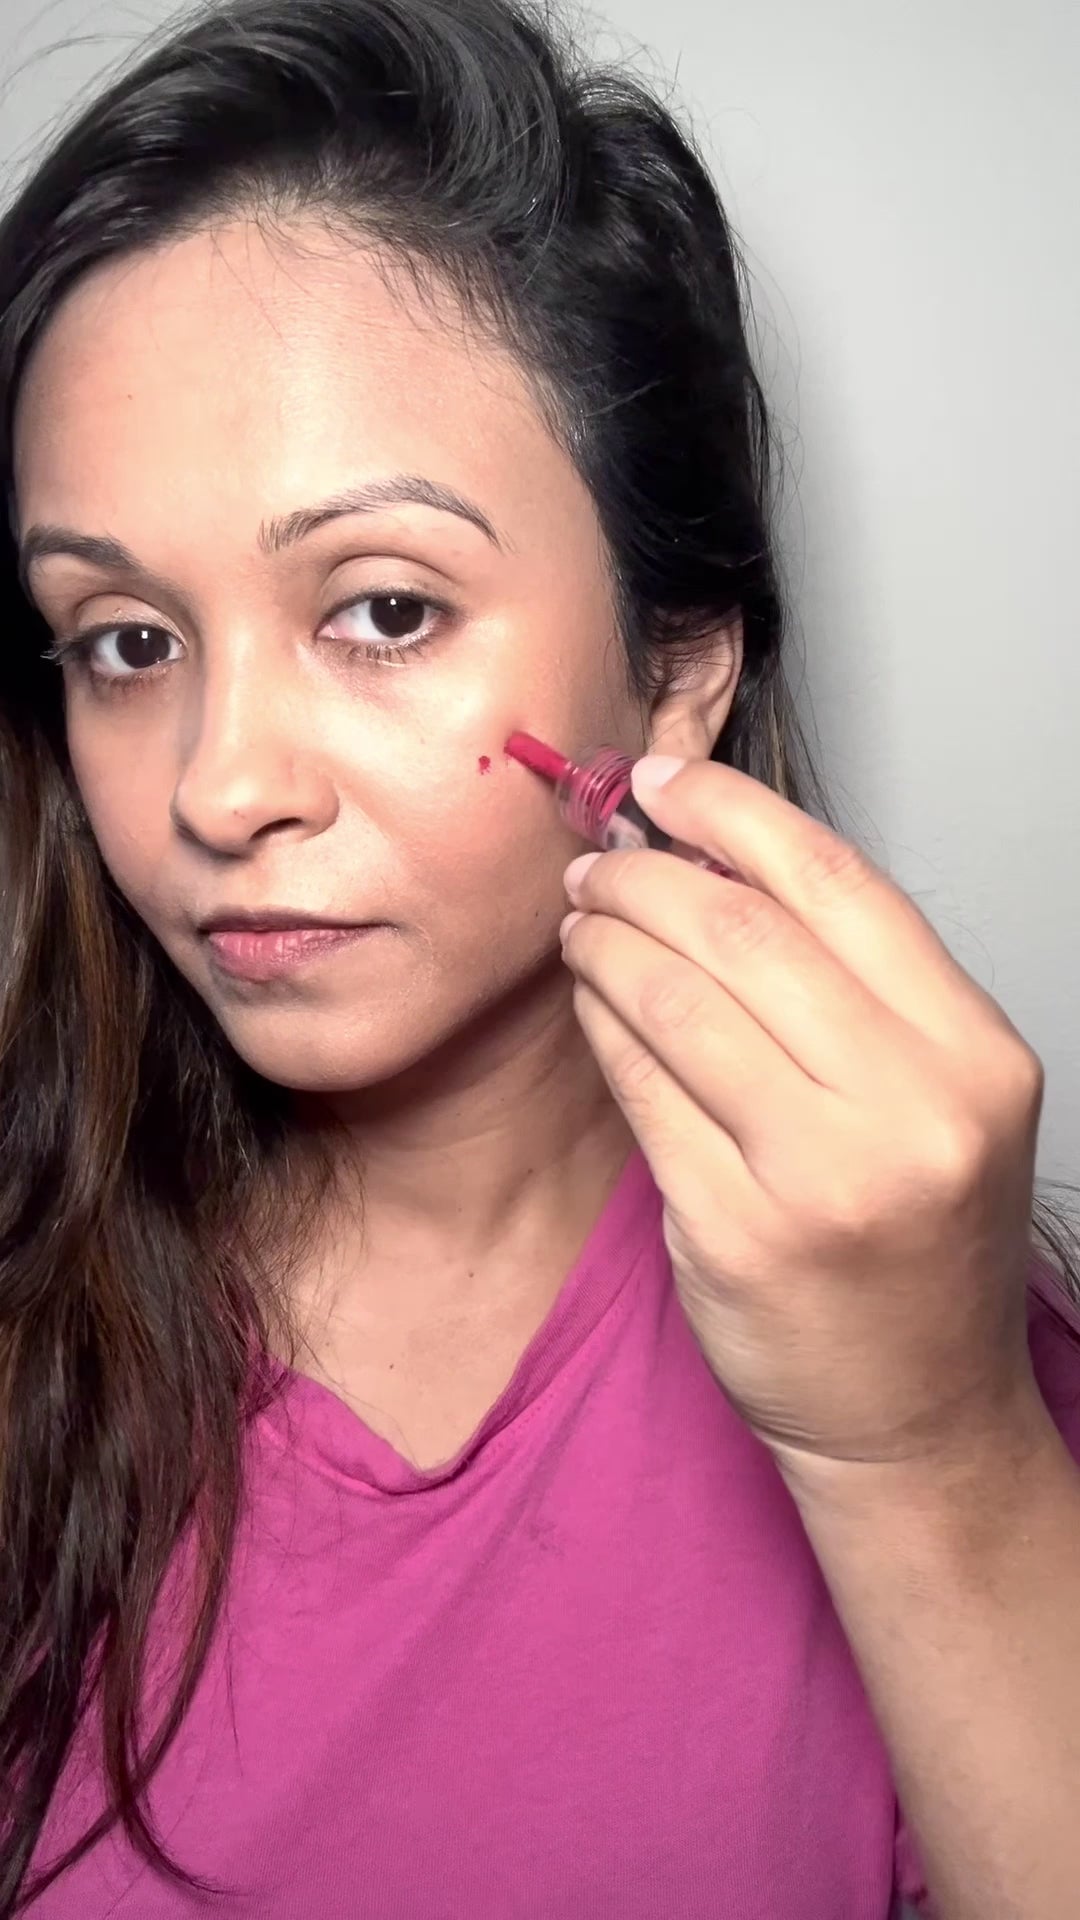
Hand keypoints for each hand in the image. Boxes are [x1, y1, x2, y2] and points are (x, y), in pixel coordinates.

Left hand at [561, 756, 1045, 1483]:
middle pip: (743, 932)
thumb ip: (852, 986)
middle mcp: (911, 1109)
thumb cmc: (916, 1242)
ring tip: (584, 924)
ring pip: (676, 1001)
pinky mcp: (733, 1231)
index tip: (661, 785)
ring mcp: (820, 1177)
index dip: (731, 815)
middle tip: (599, 861)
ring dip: (608, 942)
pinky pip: (640, 1088)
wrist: (914, 1408)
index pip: (837, 884)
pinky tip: (591, 1003)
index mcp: (974, 1054)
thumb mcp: (934, 1098)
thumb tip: (718, 861)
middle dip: (647, 876)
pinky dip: (601, 1026)